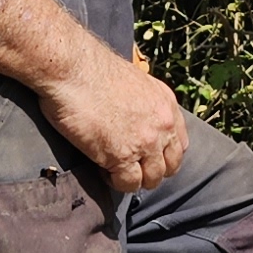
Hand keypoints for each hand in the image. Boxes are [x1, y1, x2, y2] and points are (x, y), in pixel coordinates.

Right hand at [42, 39, 188, 194]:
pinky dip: (116, 182)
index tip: (147, 156)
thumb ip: (143, 102)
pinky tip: (102, 170)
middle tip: (130, 168)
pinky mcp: (122, 156)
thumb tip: (135, 118)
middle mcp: (162, 124)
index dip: (163, 155)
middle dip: (151, 170)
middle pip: (170, 166)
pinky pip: (128, 184)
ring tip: (114, 171)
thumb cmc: (91, 70)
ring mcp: (145, 142)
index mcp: (166, 104)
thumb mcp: (134, 81)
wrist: (73, 69)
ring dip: (134, 179)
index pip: (179, 144)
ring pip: (152, 179)